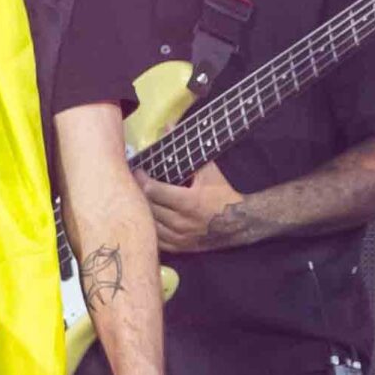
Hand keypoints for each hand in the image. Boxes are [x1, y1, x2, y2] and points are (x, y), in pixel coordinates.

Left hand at [138, 161, 253, 253]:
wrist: (240, 221)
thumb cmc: (224, 193)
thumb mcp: (209, 171)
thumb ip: (186, 150)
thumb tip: (167, 126)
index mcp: (189, 202)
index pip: (154, 191)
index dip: (142, 180)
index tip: (138, 171)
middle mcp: (182, 222)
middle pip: (149, 208)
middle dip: (140, 194)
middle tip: (134, 184)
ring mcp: (181, 238)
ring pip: (151, 225)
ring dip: (144, 212)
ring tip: (138, 200)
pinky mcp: (182, 248)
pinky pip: (158, 241)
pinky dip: (151, 230)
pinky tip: (149, 219)